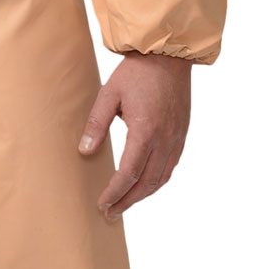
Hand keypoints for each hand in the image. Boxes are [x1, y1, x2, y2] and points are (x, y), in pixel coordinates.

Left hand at [78, 52, 191, 221]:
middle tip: (110, 213)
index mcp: (146, 131)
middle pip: (147, 183)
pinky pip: (171, 166)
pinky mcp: (182, 134)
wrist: (170, 55)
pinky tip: (145, 184)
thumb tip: (85, 152)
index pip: (128, 174)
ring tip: (125, 204)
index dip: (114, 193)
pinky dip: (157, 181)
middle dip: (127, 201)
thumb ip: (96, 125)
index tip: (101, 204)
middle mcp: (164, 139)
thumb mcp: (109, 94)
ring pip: (162, 178)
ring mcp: (176, 138)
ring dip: (143, 195)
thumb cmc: (137, 72)